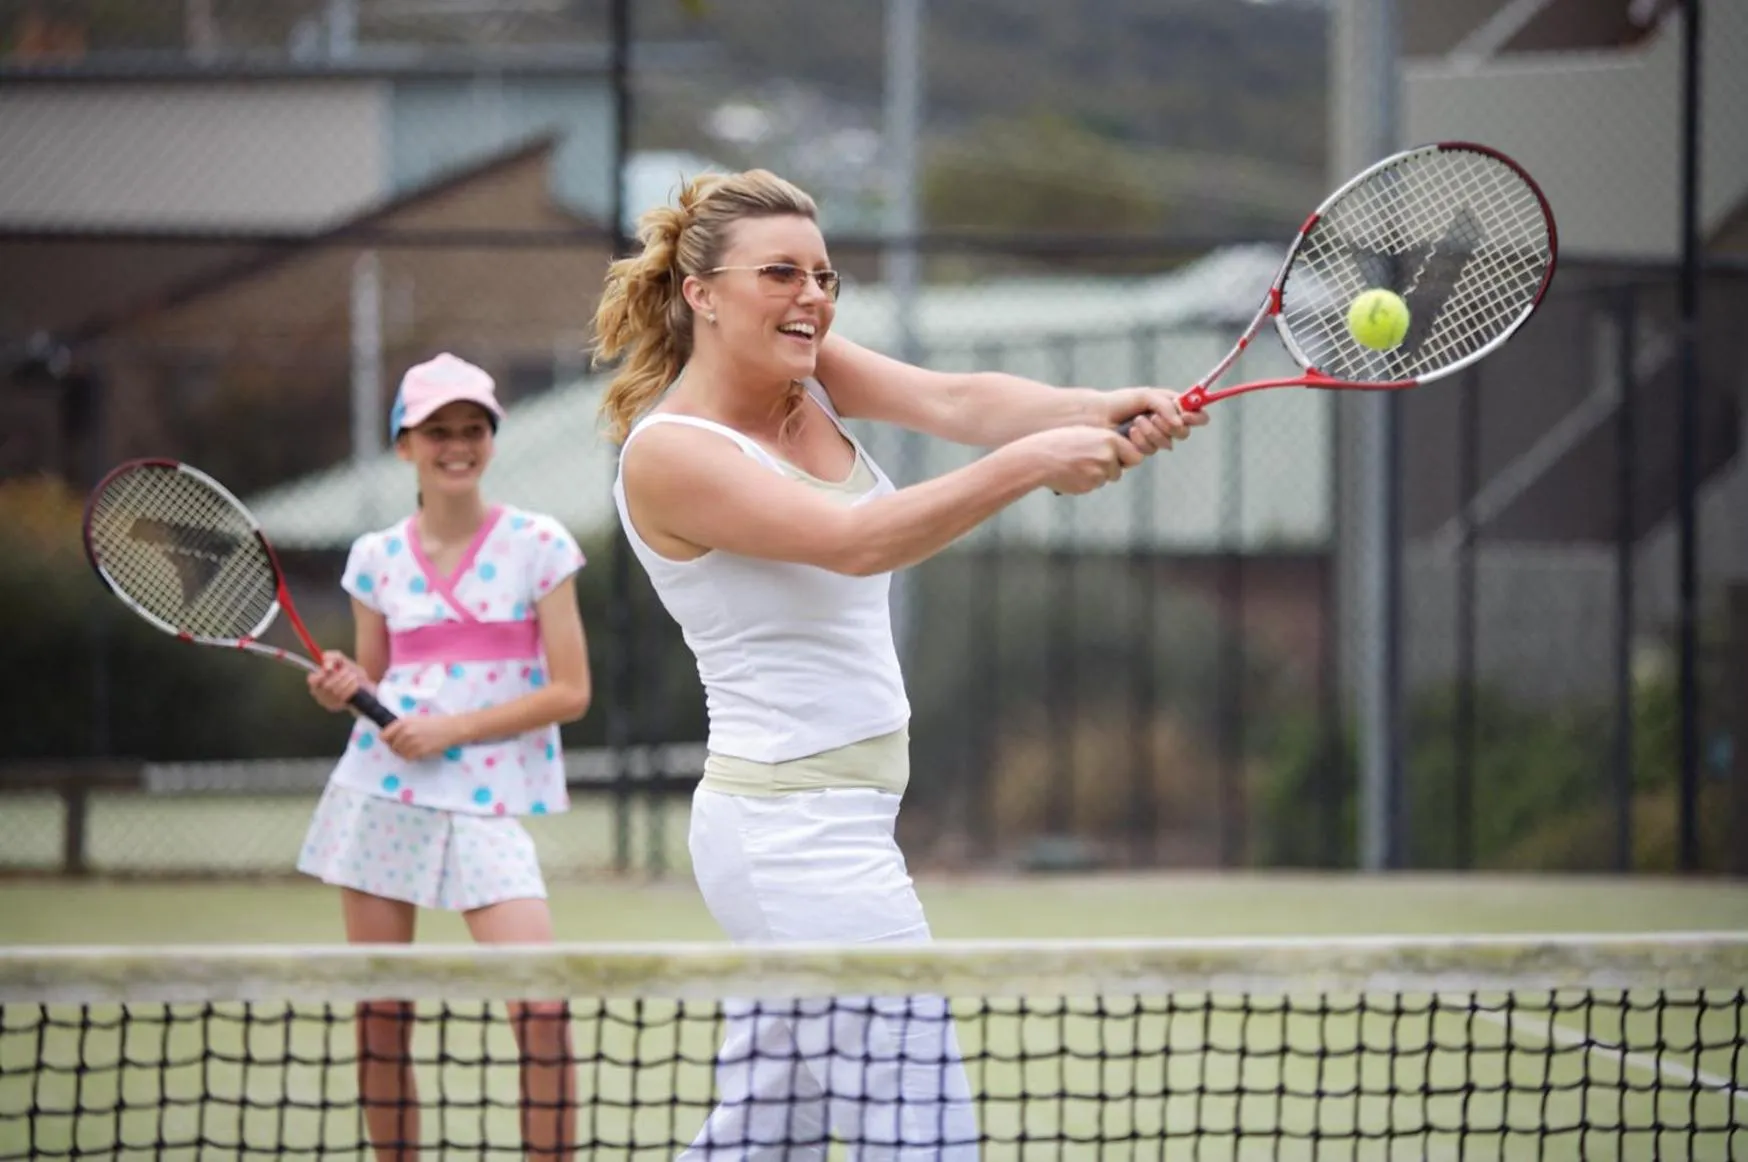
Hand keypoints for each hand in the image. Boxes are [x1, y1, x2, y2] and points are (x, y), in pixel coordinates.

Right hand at [307, 650, 368, 712]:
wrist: (365, 686)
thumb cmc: (349, 672)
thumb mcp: (341, 660)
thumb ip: (332, 656)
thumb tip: (326, 663)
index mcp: (317, 681)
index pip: (312, 680)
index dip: (320, 674)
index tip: (331, 669)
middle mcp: (319, 693)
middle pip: (326, 685)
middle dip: (339, 676)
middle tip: (347, 670)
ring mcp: (327, 701)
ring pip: (335, 691)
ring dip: (346, 680)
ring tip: (353, 676)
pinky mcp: (336, 706)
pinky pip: (343, 697)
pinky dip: (350, 688)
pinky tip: (355, 684)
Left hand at [382, 715, 465, 761]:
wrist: (451, 728)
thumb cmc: (433, 723)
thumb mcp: (415, 719)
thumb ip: (401, 727)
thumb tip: (388, 738)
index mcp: (403, 722)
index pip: (384, 736)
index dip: (387, 740)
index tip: (392, 742)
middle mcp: (406, 731)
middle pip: (392, 746)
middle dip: (398, 748)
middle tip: (408, 746)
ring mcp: (413, 741)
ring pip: (400, 753)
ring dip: (405, 753)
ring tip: (415, 748)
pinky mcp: (420, 750)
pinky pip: (409, 758)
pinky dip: (412, 757)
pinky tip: (419, 751)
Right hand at [1022, 425, 1143, 494]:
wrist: (1040, 458)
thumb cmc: (1061, 442)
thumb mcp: (1086, 433)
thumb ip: (1106, 442)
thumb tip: (1119, 454)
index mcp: (1110, 439)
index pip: (1135, 455)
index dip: (1127, 458)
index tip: (1119, 458)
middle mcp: (1108, 456)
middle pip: (1120, 470)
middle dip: (1112, 470)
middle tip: (1095, 464)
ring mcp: (1099, 473)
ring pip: (1105, 478)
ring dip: (1096, 475)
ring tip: (1076, 465)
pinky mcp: (1089, 486)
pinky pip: (1092, 485)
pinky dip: (1085, 481)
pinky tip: (1071, 472)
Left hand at [1105, 387, 1209, 451]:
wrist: (1098, 416)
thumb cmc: (1121, 402)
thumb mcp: (1147, 396)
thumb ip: (1167, 406)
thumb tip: (1180, 422)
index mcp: (1171, 409)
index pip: (1195, 416)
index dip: (1197, 417)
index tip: (1188, 416)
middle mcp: (1165, 426)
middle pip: (1184, 433)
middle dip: (1169, 426)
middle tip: (1153, 417)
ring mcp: (1154, 440)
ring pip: (1166, 443)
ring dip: (1151, 431)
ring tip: (1136, 421)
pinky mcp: (1141, 452)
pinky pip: (1150, 451)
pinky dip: (1140, 440)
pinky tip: (1129, 432)